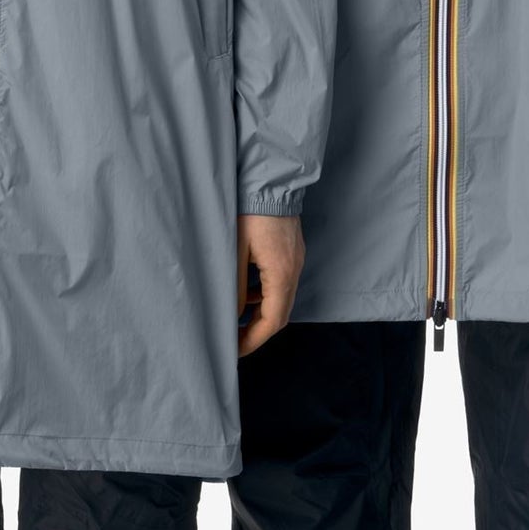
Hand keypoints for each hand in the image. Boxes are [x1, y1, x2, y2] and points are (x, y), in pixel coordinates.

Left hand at [236, 214, 303, 355]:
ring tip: (238, 320)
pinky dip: (266, 295)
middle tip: (234, 341)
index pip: (272, 322)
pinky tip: (249, 293)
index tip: (233, 350)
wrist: (271, 179)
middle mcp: (294, 270)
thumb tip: (232, 314)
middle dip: (257, 332)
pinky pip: (282, 283)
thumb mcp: (235, 251)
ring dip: (262, 314)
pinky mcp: (292, 251)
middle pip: (280, 315)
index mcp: (281, 274)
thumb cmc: (249, 211)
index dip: (252, 340)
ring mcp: (295, 259)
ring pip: (282, 299)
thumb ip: (235, 286)